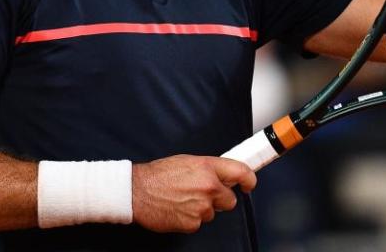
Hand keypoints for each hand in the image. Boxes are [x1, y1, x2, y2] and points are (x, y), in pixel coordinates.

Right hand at [131, 155, 256, 233]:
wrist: (137, 191)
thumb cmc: (158, 175)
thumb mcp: (188, 161)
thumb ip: (208, 169)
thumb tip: (222, 176)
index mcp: (208, 167)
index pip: (241, 172)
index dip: (249, 180)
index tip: (248, 185)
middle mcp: (208, 186)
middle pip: (230, 200)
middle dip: (220, 199)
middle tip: (202, 194)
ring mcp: (201, 207)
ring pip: (212, 213)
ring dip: (202, 208)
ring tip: (183, 199)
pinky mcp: (192, 223)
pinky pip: (199, 223)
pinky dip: (190, 218)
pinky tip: (178, 209)